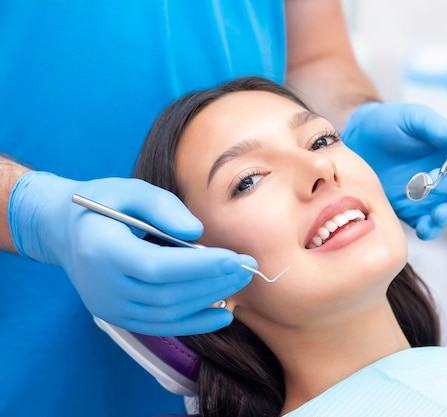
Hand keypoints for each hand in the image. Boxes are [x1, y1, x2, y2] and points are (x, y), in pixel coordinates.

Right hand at [8, 172, 253, 334]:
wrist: (64, 231)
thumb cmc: (101, 204)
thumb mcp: (130, 190)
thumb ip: (163, 207)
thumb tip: (198, 233)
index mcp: (101, 250)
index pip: (157, 267)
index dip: (200, 267)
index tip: (235, 258)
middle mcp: (102, 286)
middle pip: (166, 294)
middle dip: (213, 283)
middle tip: (248, 268)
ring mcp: (109, 306)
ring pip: (166, 313)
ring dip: (208, 301)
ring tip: (239, 282)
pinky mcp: (118, 317)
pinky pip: (160, 326)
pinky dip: (194, 323)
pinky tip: (223, 314)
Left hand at [342, 102, 446, 239]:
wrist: (357, 145)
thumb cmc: (386, 125)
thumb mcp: (408, 118)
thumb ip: (432, 125)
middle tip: (433, 179)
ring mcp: (433, 196)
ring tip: (438, 214)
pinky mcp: (415, 212)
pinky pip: (431, 226)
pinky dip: (431, 230)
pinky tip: (423, 228)